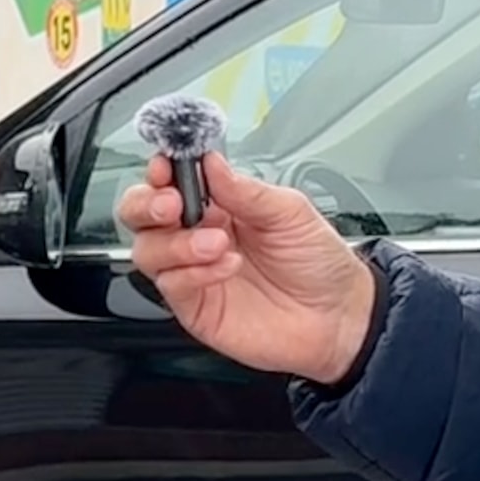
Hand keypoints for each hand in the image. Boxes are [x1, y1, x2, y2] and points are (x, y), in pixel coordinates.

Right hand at [117, 152, 376, 383]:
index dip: (160, 171)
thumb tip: (210, 162)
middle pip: (141, 215)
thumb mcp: (290, 211)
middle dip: (146, 204)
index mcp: (219, 205)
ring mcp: (193, 273)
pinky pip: (172, 285)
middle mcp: (198, 235)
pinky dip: (193, 273)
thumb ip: (246, 189)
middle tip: (171, 204)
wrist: (339, 318)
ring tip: (218, 243)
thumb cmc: (318, 264)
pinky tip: (225, 267)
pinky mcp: (196, 307)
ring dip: (177, 242)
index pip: (170, 181)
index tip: (165, 165)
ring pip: (148, 250)